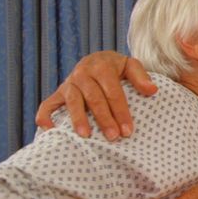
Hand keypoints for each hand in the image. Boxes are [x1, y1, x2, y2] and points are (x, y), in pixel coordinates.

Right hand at [35, 51, 156, 140]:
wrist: (96, 61)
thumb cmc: (117, 68)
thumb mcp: (130, 65)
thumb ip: (141, 77)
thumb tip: (152, 91)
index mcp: (102, 67)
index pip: (113, 92)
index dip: (121, 111)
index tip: (128, 131)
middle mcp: (82, 73)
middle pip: (94, 98)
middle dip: (104, 119)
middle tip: (113, 137)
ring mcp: (68, 84)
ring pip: (72, 101)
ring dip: (78, 119)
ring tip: (86, 136)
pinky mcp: (58, 93)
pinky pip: (47, 105)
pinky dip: (45, 117)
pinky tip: (51, 131)